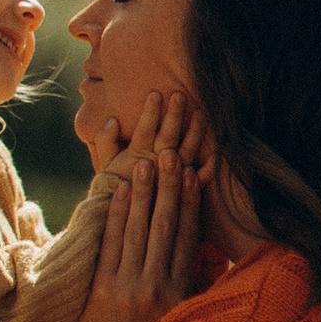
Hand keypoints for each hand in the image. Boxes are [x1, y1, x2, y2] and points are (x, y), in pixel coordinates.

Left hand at [60, 101, 204, 321]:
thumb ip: (188, 293)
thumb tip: (204, 260)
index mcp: (178, 296)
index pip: (188, 241)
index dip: (191, 205)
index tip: (194, 176)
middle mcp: (156, 287)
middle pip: (165, 227)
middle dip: (169, 188)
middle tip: (172, 153)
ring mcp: (128, 286)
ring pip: (138, 230)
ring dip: (142, 193)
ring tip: (147, 161)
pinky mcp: (101, 290)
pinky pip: (111, 245)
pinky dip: (115, 216)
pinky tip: (117, 191)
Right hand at [78, 77, 213, 183]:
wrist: (125, 227)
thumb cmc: (114, 193)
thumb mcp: (105, 168)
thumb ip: (106, 144)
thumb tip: (113, 121)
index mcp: (136, 159)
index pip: (143, 132)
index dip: (149, 114)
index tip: (155, 94)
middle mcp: (155, 168)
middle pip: (167, 138)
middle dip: (173, 116)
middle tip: (179, 95)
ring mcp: (171, 179)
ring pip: (186, 153)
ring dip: (194, 133)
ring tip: (201, 113)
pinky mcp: (182, 194)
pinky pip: (199, 181)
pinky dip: (207, 169)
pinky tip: (216, 155)